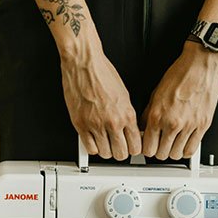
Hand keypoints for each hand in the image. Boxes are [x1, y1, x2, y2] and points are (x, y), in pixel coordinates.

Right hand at [60, 45, 141, 159]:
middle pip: (121, 154)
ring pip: (105, 153)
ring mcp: (95, 124)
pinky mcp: (80, 124)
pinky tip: (94, 140)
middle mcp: (112, 122)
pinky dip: (92, 147)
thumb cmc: (102, 73)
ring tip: (105, 143)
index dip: (134, 149)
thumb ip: (127, 114)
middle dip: (121, 152)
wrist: (84, 64)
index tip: (131, 147)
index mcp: (127, 114)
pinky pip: (89, 148)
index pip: (136, 146)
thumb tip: (130, 129)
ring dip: (106, 150)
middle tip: (118, 146)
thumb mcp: (124, 94)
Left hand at [142, 41, 217, 159]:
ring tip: (172, 144)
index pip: (147, 147)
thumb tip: (144, 128)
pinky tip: (183, 144)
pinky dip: (186, 150)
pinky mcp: (203, 125)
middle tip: (159, 145)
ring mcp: (189, 126)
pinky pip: (192, 149)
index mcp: (157, 115)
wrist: (200, 66)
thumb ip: (148, 114)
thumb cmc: (180, 74)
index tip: (148, 146)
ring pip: (176, 154)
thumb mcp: (155, 93)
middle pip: (160, 154)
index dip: (146, 149)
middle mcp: (172, 123)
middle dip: (158, 151)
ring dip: (172, 151)